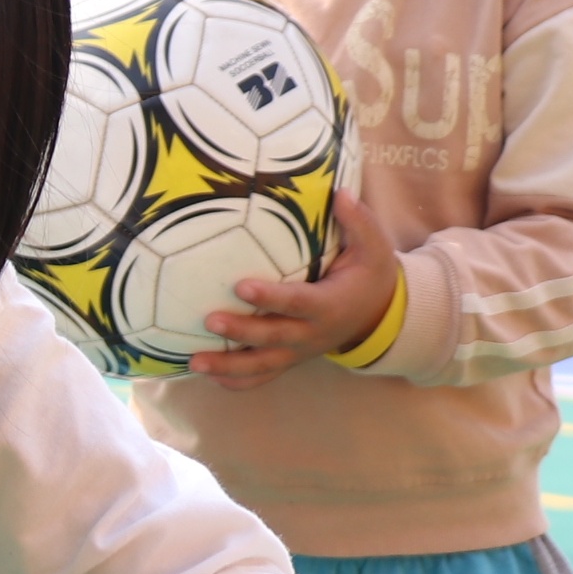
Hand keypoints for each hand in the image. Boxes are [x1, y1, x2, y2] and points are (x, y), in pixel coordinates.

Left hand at [188, 188, 403, 388]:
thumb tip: (339, 193)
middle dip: (241, 331)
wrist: (377, 314)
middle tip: (209, 319)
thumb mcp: (375, 247)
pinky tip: (208, 376)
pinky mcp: (289, 359)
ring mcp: (299, 352)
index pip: (296, 302)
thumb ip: (358, 221)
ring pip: (262, 365)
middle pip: (272, 337)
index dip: (270, 296)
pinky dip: (236, 380)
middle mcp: (311, 334)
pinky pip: (261, 377)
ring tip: (195, 362)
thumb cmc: (370, 274)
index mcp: (330, 305)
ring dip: (228, 365)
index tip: (240, 286)